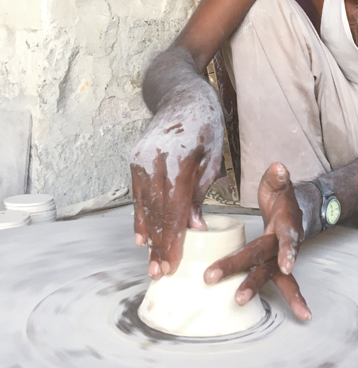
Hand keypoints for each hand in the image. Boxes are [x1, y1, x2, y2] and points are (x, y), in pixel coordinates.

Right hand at [130, 82, 223, 278]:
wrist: (181, 93)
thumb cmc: (206, 123)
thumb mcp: (213, 156)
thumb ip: (200, 192)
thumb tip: (194, 228)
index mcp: (179, 161)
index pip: (174, 210)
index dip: (173, 240)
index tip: (172, 264)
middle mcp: (155, 161)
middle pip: (157, 212)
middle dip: (159, 245)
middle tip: (160, 273)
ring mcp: (141, 159)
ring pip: (144, 205)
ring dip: (148, 235)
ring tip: (151, 262)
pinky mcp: (135, 159)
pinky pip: (137, 194)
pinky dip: (139, 216)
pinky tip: (140, 237)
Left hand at [204, 162, 312, 320]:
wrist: (299, 211)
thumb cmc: (283, 199)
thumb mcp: (280, 185)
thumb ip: (278, 178)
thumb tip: (279, 167)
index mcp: (285, 224)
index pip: (285, 237)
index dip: (287, 249)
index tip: (285, 263)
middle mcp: (283, 244)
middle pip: (263, 258)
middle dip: (244, 271)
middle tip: (218, 281)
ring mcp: (281, 258)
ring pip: (271, 275)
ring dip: (257, 288)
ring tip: (240, 302)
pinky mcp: (277, 266)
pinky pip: (283, 284)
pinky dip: (294, 299)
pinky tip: (302, 315)